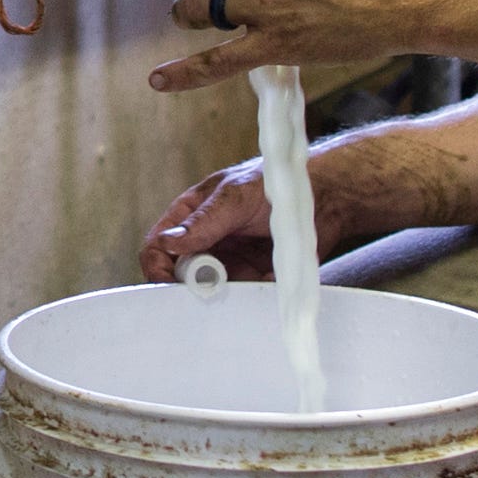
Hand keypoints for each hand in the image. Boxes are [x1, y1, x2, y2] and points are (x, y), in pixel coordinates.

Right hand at [140, 160, 277, 281]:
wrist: (320, 193)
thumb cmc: (272, 182)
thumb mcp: (234, 196)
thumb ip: (203, 220)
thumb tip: (168, 243)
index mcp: (190, 216)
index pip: (158, 247)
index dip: (157, 268)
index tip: (169, 285)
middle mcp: (204, 241)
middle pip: (181, 275)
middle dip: (190, 286)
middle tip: (211, 287)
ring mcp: (228, 259)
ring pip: (210, 291)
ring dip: (223, 293)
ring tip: (245, 281)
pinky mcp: (252, 274)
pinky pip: (242, 294)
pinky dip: (252, 294)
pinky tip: (268, 277)